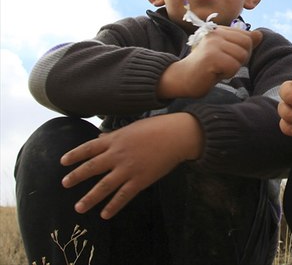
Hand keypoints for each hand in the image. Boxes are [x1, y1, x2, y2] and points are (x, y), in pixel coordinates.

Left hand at [60, 113, 202, 218]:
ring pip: (104, 186)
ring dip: (90, 198)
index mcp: (115, 140)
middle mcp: (117, 155)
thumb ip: (115, 135)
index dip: (74, 155)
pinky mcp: (140, 180)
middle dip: (76, 177)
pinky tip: (105, 214)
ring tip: (79, 208)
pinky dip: (113, 206)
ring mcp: (128, 168)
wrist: (177, 136)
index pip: (89, 148)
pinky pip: (123, 196)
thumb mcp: (132, 127)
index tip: (63, 162)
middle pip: (91, 168)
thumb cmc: (157, 128)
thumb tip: (100, 137)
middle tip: (64, 184)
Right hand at [158, 27, 262, 98]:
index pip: (247, 37)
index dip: (242, 51)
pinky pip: (233, 66)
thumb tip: (260, 35)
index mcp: (220, 30)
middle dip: (240, 59)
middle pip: (247, 45)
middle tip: (223, 64)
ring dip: (233, 68)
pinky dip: (227, 74)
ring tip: (217, 68)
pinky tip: (214, 73)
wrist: (182, 79)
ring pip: (241, 56)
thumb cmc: (206, 67)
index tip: (226, 57)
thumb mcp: (226, 52)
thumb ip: (242, 43)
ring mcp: (212, 43)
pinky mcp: (211, 57)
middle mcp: (215, 32)